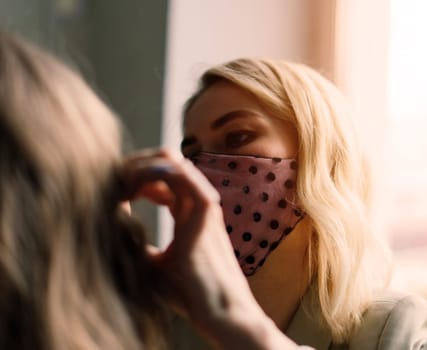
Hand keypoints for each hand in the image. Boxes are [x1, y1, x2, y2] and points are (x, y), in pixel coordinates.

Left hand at [119, 149, 299, 348]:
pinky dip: (162, 175)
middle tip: (116, 182)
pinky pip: (188, 181)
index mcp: (188, 216)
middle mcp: (197, 206)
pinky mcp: (206, 216)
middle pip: (168, 167)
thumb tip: (114, 233)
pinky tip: (138, 185)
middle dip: (139, 168)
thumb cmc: (190, 293)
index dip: (139, 180)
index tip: (117, 192)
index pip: (164, 181)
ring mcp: (204, 209)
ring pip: (176, 167)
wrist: (220, 311)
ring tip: (123, 182)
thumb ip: (139, 246)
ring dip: (146, 169)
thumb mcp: (154, 265)